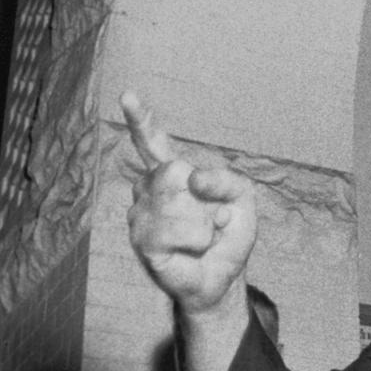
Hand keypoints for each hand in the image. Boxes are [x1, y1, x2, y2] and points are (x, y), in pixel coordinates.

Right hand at [122, 91, 256, 313]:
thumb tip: (192, 177)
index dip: (141, 120)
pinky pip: (172, 232)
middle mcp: (149, 189)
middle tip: (211, 218)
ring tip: (203, 235)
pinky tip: (194, 248)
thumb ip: (226, 179)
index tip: (127, 95)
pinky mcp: (143, 242)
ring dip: (204, 223)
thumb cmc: (229, 233)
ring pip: (175, 204)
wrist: (224, 276)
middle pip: (173, 171)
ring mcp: (141, 215)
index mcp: (171, 173)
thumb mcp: (242, 198)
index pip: (152, 142)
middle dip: (205, 197)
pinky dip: (197, 240)